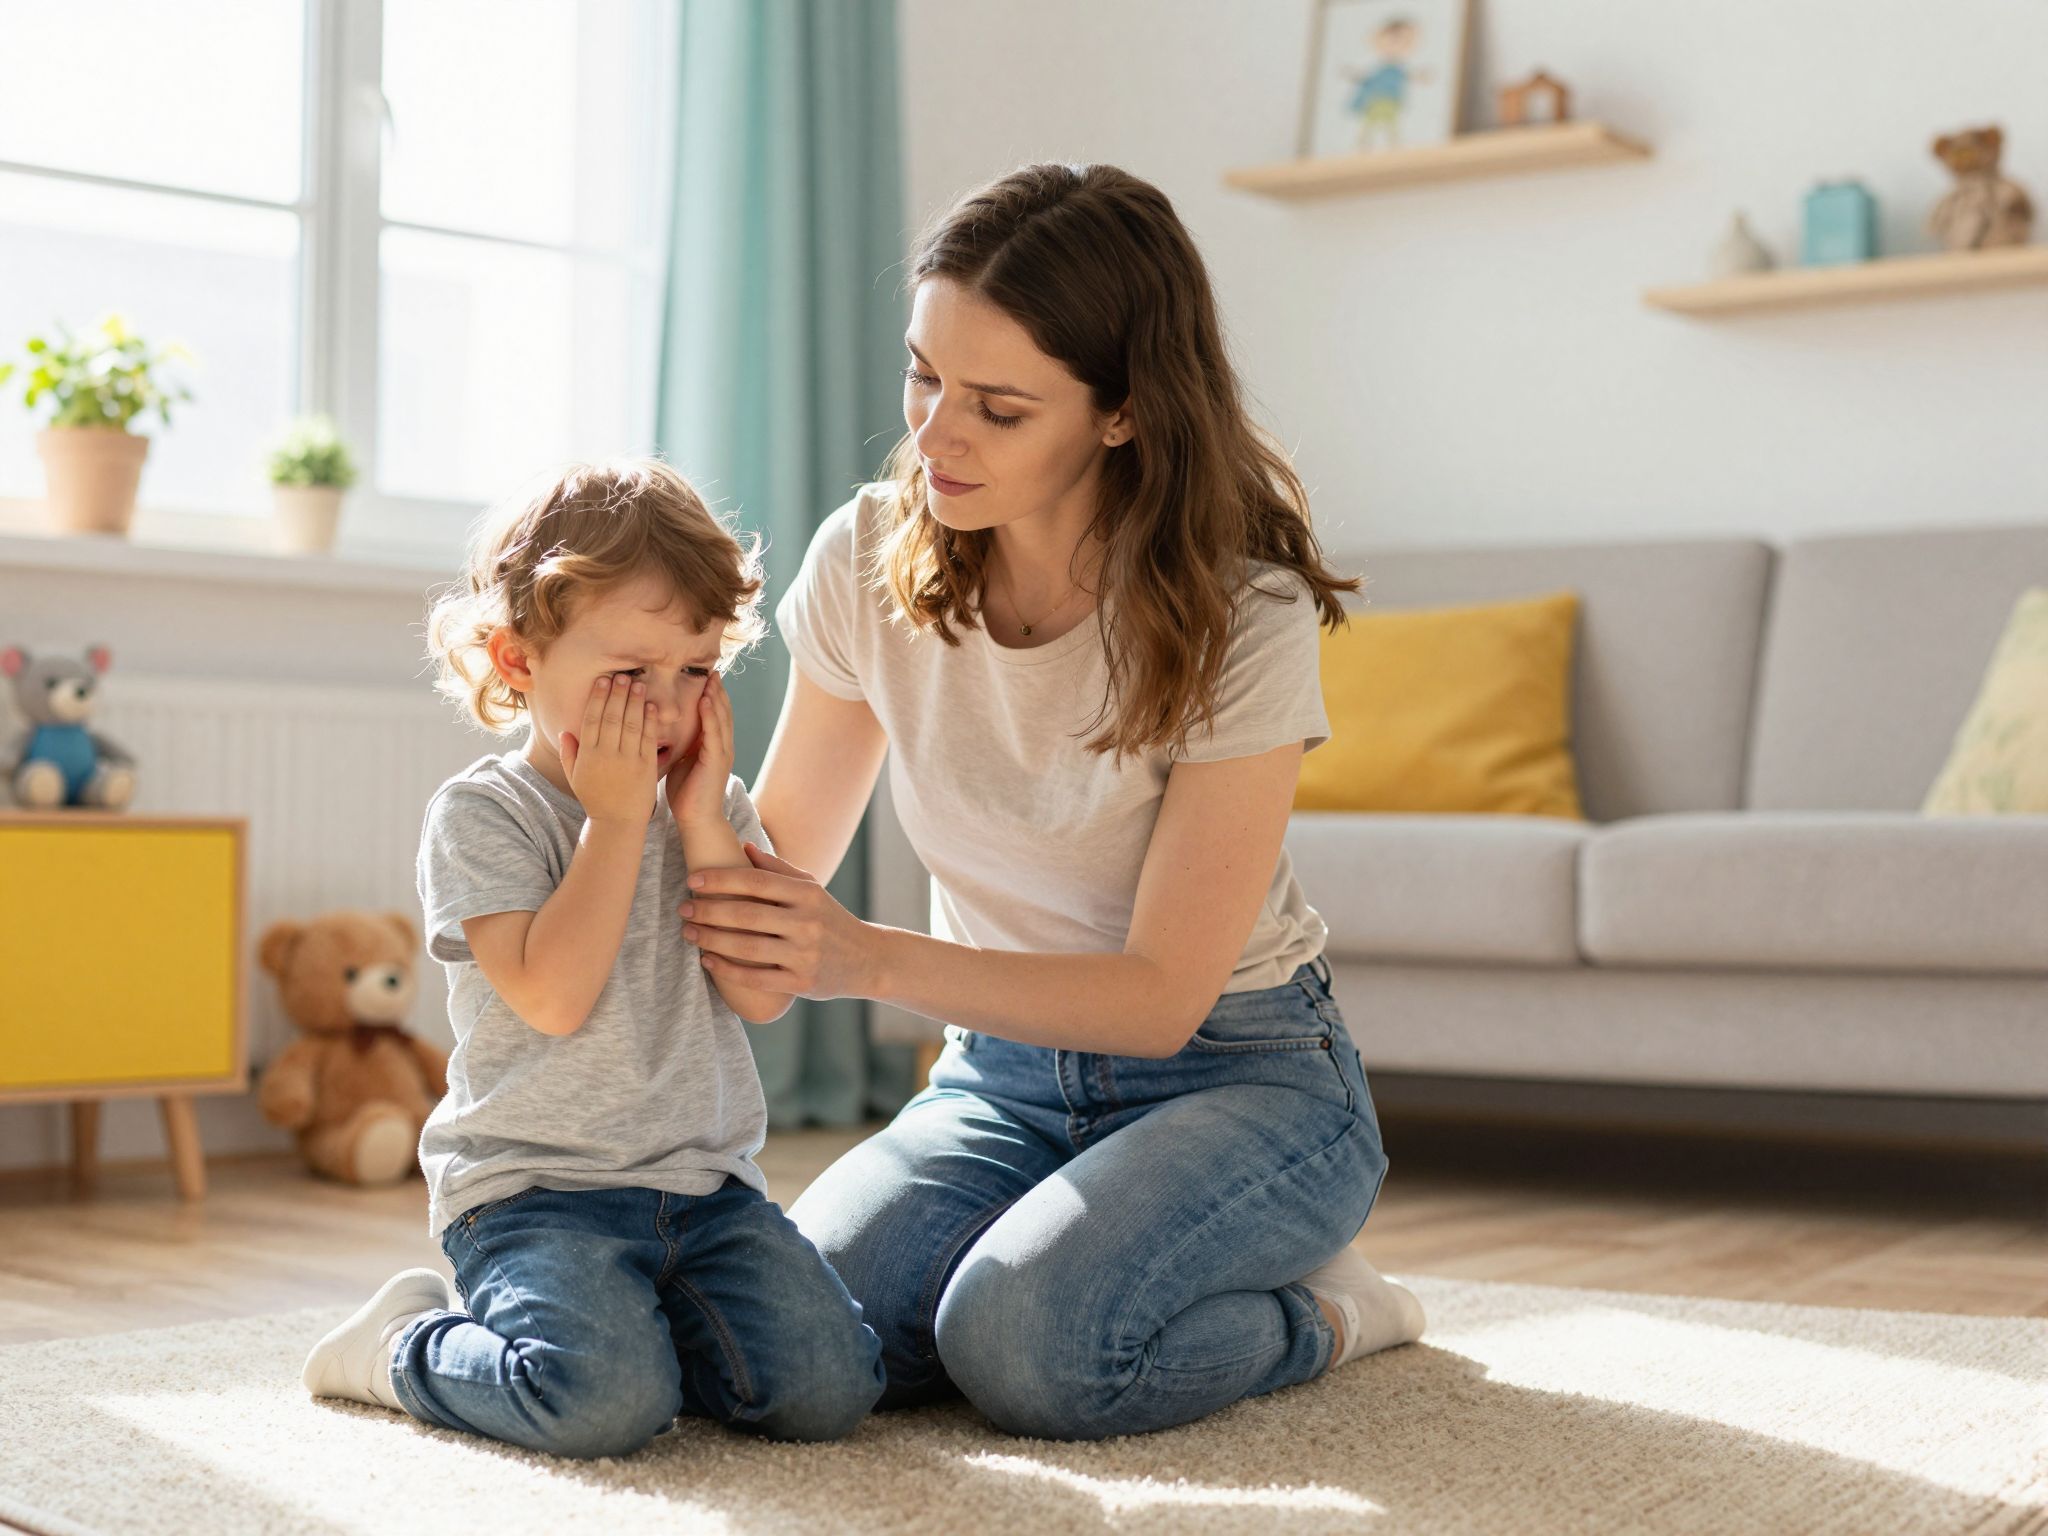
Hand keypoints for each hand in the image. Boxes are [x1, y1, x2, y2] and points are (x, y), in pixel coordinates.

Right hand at [559, 675, 657, 823]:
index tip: (603, 681)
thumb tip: (564, 731)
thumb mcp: (575, 777)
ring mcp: (627, 760)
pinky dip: (649, 721)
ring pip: (631, 724)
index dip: (599, 698)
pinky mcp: (646, 767)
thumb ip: (569, 754)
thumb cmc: (595, 799)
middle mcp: (607, 755)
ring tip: (638, 685)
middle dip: (618, 694)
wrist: (618, 823)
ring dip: (635, 702)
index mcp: (588, 755)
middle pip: (612, 717)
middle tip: (623, 676)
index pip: (592, 719)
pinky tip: (651, 707)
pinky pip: (648, 739)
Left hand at [665, 670, 733, 829]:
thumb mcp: (682, 761)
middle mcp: (722, 746)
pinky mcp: (717, 761)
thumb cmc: (686, 793)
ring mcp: (722, 753)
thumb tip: (664, 729)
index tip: (704, 677)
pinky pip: (715, 733)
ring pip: (721, 718)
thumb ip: (680, 744)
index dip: (711, 695)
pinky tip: (705, 701)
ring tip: (711, 678)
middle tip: (711, 669)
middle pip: (722, 712)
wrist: (696, 819)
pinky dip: (711, 715)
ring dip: (716, 697)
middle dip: (718, 690)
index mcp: (713, 746)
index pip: (715, 715)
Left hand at [678, 843, 872, 999]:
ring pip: (748, 948)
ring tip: (688, 933)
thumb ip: (778, 868)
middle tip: (683, 908)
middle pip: (748, 915)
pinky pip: (756, 979)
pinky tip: (707, 961)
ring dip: (712, 940)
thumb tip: (743, 847)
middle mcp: (807, 923)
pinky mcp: (801, 983)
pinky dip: (727, 970)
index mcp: (808, 895)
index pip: (757, 882)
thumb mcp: (812, 889)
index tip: (693, 880)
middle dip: (709, 911)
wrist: (868, 959)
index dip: (722, 880)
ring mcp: (805, 955)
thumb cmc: (830, 919)